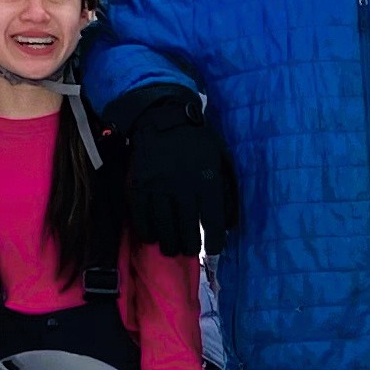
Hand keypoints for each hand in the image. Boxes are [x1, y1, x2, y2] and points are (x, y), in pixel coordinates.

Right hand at [112, 87, 238, 255]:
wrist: (162, 119)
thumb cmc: (197, 142)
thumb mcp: (221, 160)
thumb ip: (228, 192)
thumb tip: (230, 224)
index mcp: (206, 179)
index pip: (213, 221)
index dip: (216, 242)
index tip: (215, 249)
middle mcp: (183, 186)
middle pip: (187, 230)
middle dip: (190, 246)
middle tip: (190, 251)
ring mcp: (158, 187)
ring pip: (164, 228)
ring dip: (169, 244)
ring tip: (172, 249)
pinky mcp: (139, 186)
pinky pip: (142, 218)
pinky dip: (148, 232)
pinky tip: (153, 237)